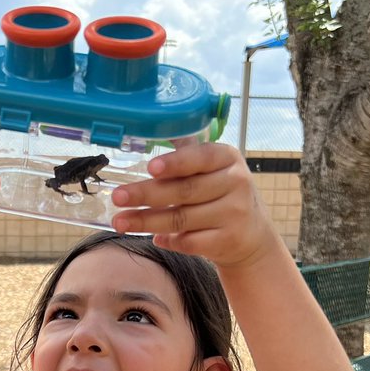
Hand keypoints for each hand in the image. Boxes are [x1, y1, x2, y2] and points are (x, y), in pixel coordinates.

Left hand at [109, 143, 286, 270]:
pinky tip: (155, 238)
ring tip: (120, 222)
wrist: (252, 236)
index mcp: (227, 158)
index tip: (150, 168)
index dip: (175, 163)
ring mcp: (234, 213)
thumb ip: (187, 156)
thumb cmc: (222, 196)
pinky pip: (190, 242)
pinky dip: (169, 240)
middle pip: (184, 190)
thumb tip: (151, 128)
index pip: (201, 157)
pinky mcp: (229, 240)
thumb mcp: (214, 169)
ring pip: (182, 219)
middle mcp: (235, 183)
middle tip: (117, 197)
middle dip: (146, 194)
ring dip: (146, 221)